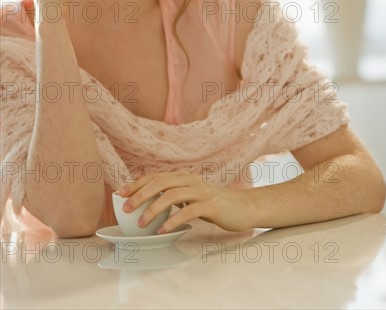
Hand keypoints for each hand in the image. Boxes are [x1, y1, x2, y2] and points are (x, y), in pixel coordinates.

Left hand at [117, 171, 254, 233]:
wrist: (243, 207)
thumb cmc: (214, 205)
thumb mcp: (191, 198)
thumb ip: (173, 197)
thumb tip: (148, 204)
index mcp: (183, 178)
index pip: (155, 177)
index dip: (137, 183)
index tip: (120, 193)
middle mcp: (190, 181)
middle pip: (160, 182)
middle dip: (140, 195)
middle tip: (126, 208)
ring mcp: (201, 191)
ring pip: (172, 195)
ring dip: (153, 209)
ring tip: (141, 223)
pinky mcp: (210, 204)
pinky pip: (188, 211)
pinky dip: (173, 220)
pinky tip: (162, 231)